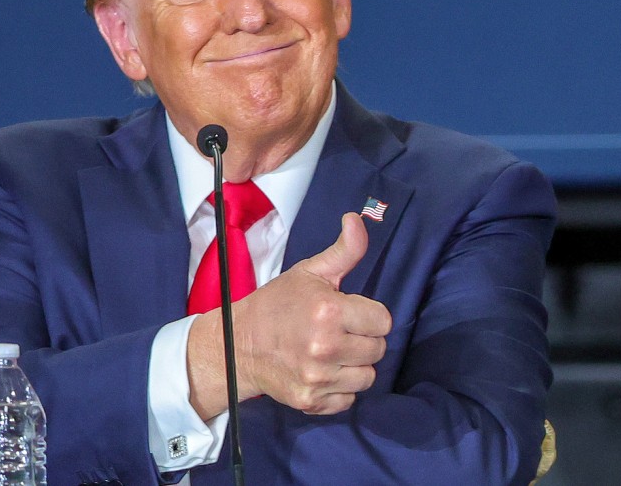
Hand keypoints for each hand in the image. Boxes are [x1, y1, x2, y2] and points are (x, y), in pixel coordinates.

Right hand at [187, 213, 391, 416]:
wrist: (238, 344)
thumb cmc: (278, 304)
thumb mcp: (309, 272)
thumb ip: (344, 250)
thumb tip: (356, 219)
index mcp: (329, 311)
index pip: (383, 321)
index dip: (368, 315)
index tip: (348, 313)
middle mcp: (325, 347)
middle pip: (378, 349)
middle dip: (363, 339)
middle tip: (339, 332)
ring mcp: (318, 377)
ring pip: (367, 376)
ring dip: (355, 365)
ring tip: (333, 352)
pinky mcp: (311, 400)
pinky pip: (349, 399)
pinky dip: (341, 388)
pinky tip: (324, 372)